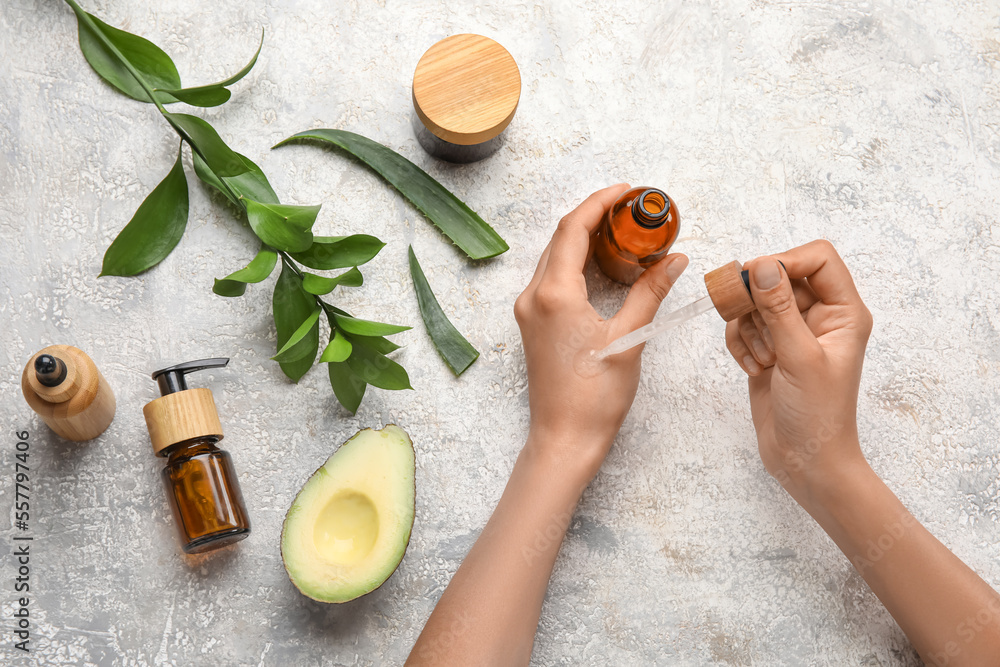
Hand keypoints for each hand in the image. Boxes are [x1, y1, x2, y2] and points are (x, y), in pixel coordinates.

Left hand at [514, 184, 687, 480]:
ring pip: (554, 257)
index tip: (626, 191)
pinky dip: (576, 262)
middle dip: (595, 217)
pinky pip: (552, 278)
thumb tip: (674, 260)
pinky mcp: (533, 324)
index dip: (600, 203)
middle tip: (630, 209)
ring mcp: (528, 311)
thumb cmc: (594, 397)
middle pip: (560, 238)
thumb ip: (650, 292)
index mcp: (553, 294)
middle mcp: (533, 297)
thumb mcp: (630, 339)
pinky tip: (602, 263)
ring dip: (584, 238)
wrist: (564, 438)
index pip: (573, 229)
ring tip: (622, 230)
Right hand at [724, 240, 872, 500]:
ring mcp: (793, 332)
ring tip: (763, 359)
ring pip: (756, 301)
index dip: (785, 261)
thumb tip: (762, 265)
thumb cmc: (817, 415)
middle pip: (779, 276)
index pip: (818, 259)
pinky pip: (744, 325)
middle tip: (750, 323)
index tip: (756, 279)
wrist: (805, 460)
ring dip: (748, 327)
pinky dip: (740, 342)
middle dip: (758, 300)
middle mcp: (820, 316)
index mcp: (843, 313)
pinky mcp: (770, 347)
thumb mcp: (799, 358)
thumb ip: (779, 309)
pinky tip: (753, 368)